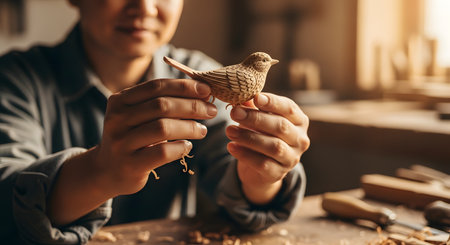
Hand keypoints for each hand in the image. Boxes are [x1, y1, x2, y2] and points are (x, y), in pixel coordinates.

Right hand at [93, 79, 216, 195]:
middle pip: (162, 105)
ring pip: (163, 128)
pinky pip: (163, 152)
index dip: (184, 86)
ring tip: (202, 130)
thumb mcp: (138, 115)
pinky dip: (180, 147)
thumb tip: (201, 91)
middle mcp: (117, 118)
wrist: (107, 170)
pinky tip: (188, 146)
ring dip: (190, 127)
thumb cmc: (132, 137)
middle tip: (211, 110)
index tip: (206, 89)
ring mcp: (121, 142)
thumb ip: (160, 102)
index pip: (157, 86)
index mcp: (120, 100)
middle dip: (192, 106)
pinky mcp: (130, 164)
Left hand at [225, 93, 309, 203]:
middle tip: (235, 113)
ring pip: (273, 146)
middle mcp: (300, 139)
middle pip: (281, 127)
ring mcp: (292, 158)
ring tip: (229, 130)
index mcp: (299, 121)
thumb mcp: (258, 119)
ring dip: (249, 137)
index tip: (256, 98)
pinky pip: (263, 164)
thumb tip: (241, 97)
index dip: (273, 102)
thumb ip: (252, 108)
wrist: (260, 168)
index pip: (288, 108)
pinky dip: (245, 154)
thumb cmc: (262, 135)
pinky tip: (231, 146)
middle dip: (256, 119)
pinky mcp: (279, 174)